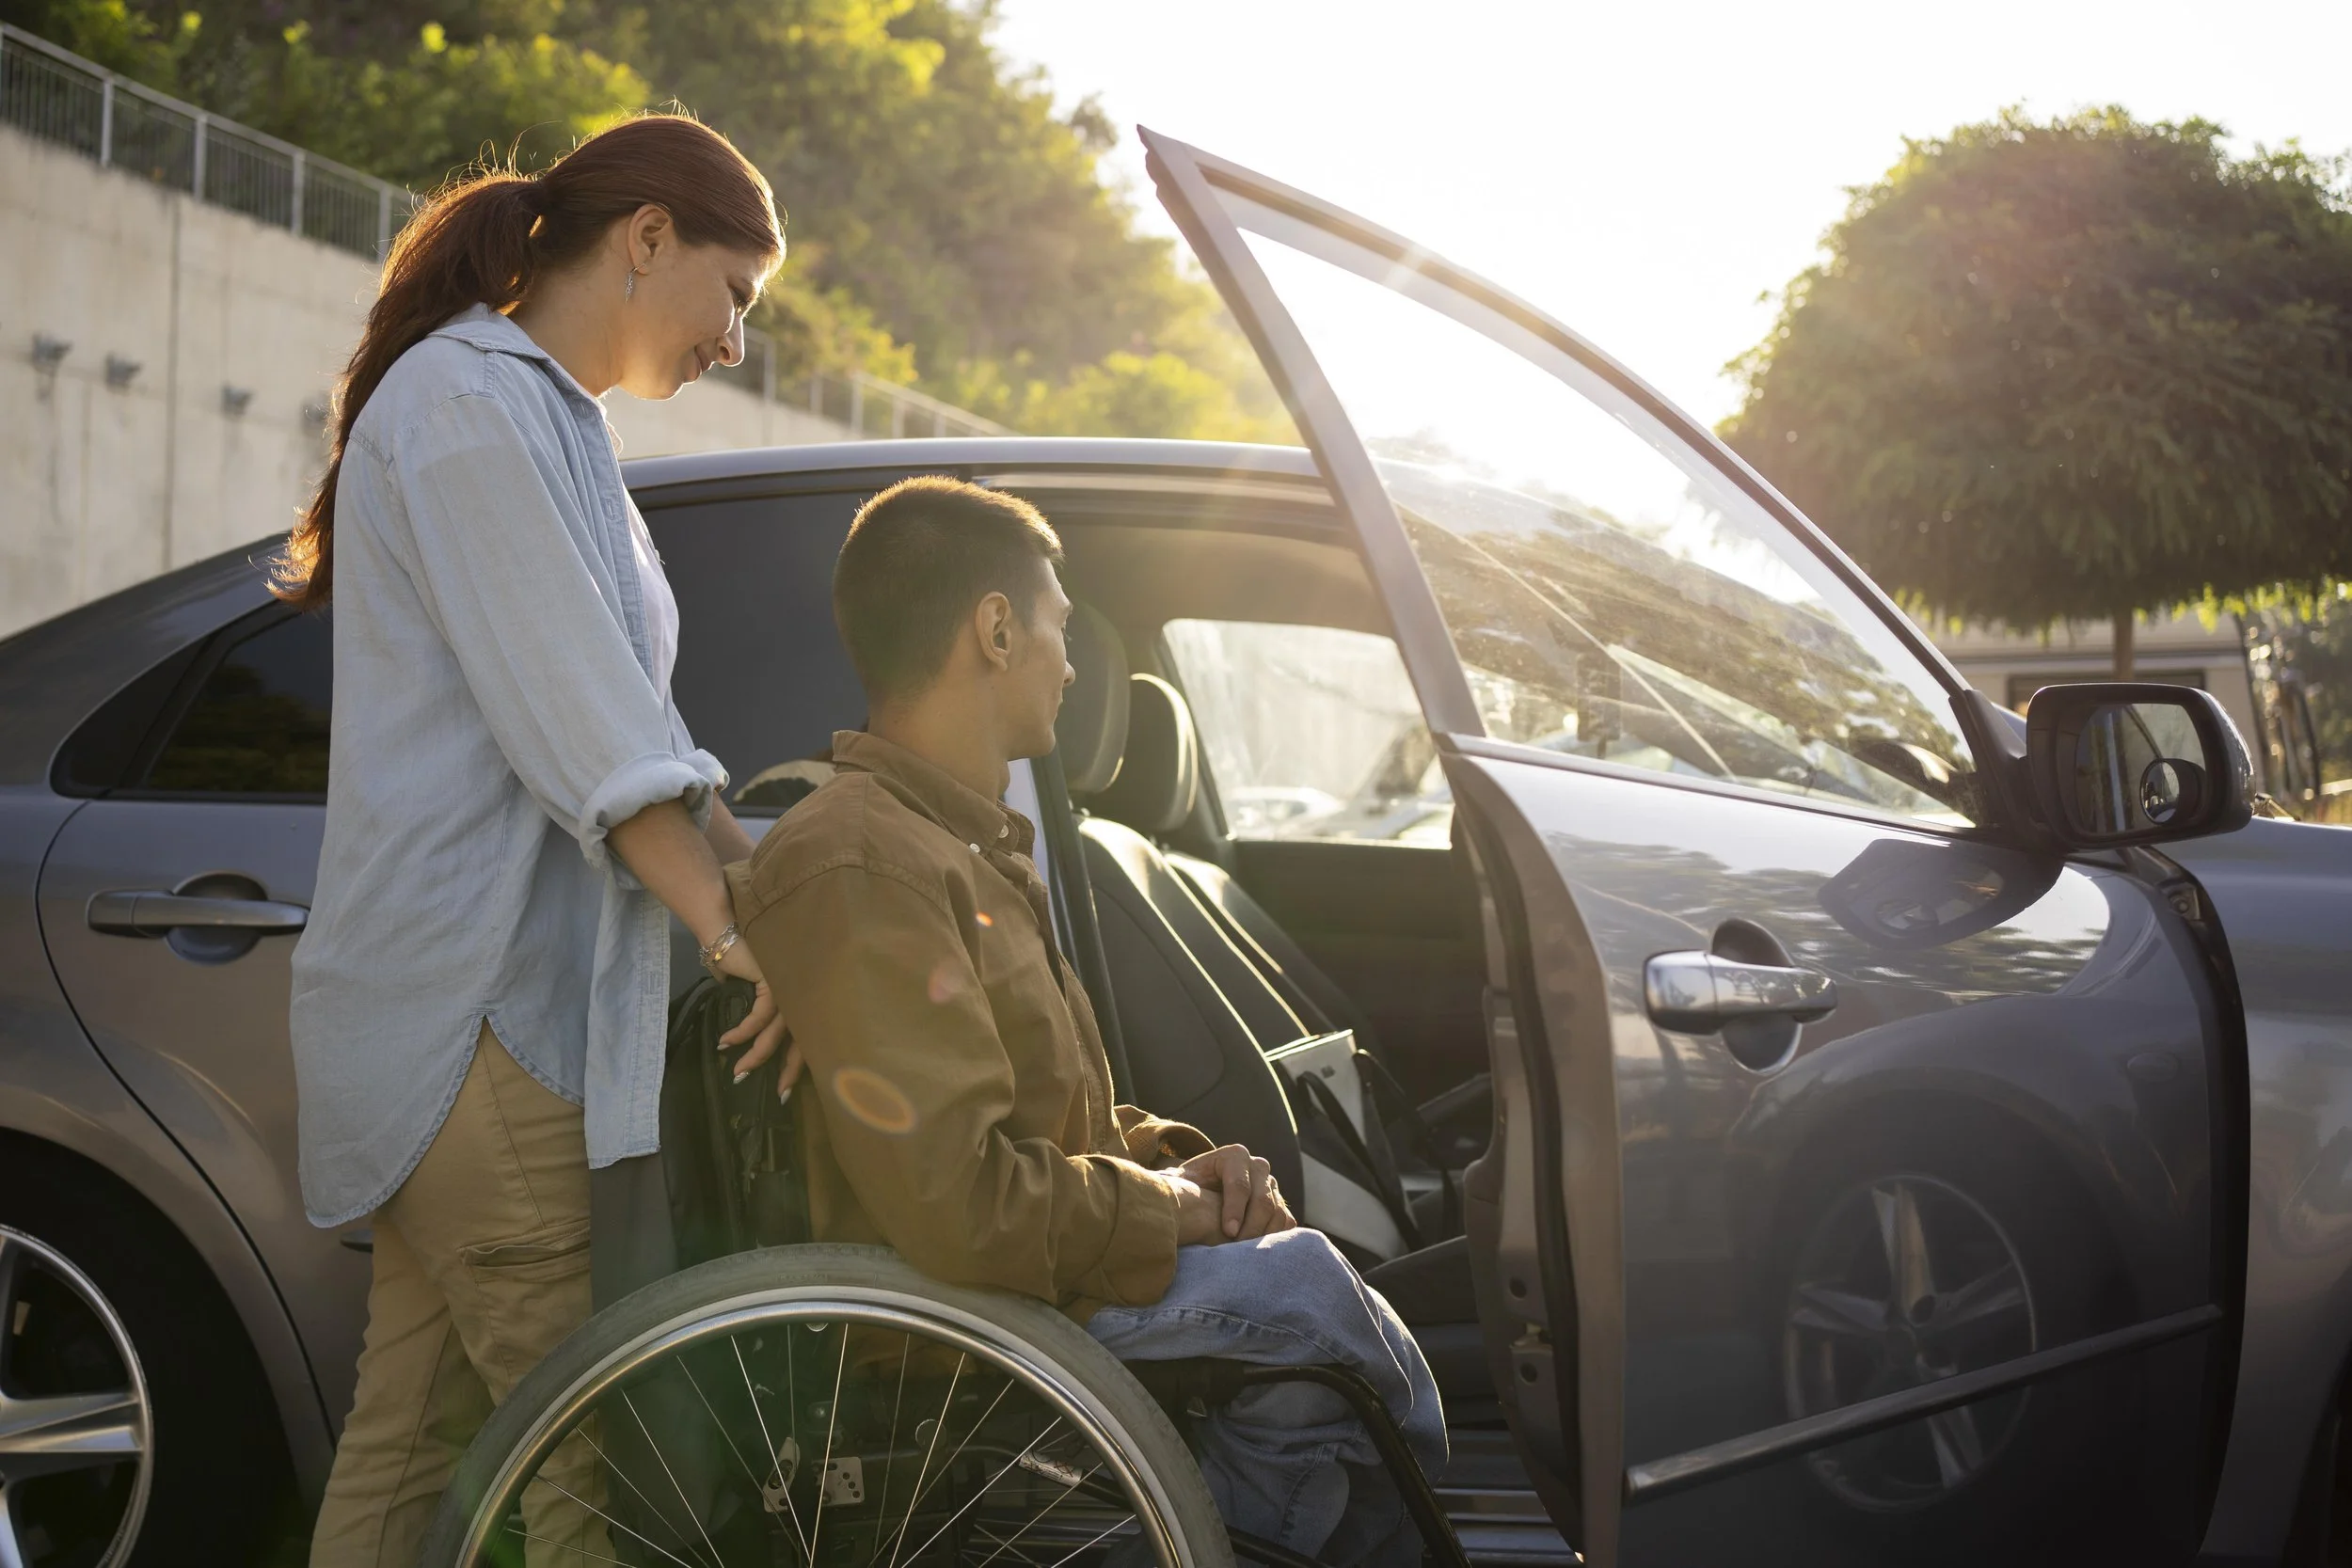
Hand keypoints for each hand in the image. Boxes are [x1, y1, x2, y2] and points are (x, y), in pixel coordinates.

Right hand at [712, 941, 802, 1099]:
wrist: (727, 932)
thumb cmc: (740, 961)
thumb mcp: (754, 993)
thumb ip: (762, 1014)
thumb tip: (754, 1040)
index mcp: (802, 999)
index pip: (808, 1037)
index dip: (798, 1065)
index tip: (785, 1090)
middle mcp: (803, 993)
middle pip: (802, 1040)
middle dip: (788, 1069)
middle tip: (778, 1094)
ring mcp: (791, 987)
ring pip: (778, 1032)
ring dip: (756, 1054)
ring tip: (737, 1071)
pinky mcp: (774, 982)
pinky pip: (760, 1017)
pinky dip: (743, 1031)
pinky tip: (726, 1042)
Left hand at [1173, 1144, 1293, 1241]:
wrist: (1204, 1194)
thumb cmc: (1185, 1189)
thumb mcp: (1175, 1182)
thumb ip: (1169, 1184)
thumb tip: (1162, 1191)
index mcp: (1234, 1156)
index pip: (1240, 1184)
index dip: (1234, 1209)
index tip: (1227, 1232)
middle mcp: (1257, 1166)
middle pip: (1262, 1200)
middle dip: (1250, 1227)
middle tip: (1236, 1249)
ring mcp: (1271, 1185)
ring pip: (1277, 1212)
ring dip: (1263, 1235)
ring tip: (1244, 1254)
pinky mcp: (1279, 1203)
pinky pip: (1285, 1221)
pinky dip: (1275, 1237)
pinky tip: (1257, 1252)